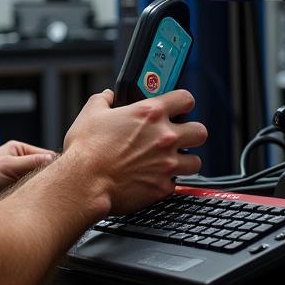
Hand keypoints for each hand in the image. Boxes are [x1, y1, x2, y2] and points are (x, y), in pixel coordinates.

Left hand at [0, 140, 55, 203]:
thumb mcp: (8, 167)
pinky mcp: (14, 189)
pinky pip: (30, 192)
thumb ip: (31, 163)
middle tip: (57, 193)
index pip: (46, 156)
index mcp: (19, 149)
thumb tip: (54, 159)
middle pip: (44, 170)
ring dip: (40, 190)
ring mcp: (17, 175)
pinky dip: (33, 197)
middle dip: (49, 180)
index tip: (64, 179)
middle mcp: (20, 161)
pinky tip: (35, 204)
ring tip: (44, 199)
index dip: (56, 167)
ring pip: (38, 183)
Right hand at [62, 89, 206, 214]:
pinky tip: (154, 178)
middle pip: (200, 132)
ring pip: (196, 162)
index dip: (183, 102)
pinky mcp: (162, 188)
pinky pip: (176, 184)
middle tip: (179, 136)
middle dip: (191, 133)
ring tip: (170, 161)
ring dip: (185, 160)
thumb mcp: (92, 112)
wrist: (84, 183)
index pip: (186, 99)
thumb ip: (104, 99)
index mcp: (150, 113)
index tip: (178, 107)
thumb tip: (108, 97)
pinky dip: (168, 182)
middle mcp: (164, 137)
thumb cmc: (87, 149)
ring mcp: (166, 164)